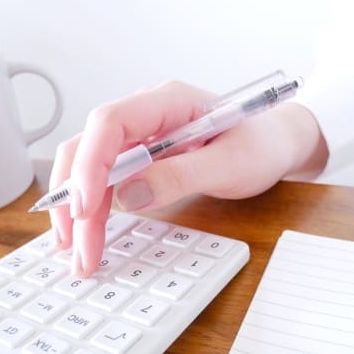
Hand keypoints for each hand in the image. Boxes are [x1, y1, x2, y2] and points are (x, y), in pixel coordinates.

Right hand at [50, 80, 326, 276]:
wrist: (276, 145)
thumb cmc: (261, 146)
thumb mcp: (230, 164)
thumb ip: (182, 176)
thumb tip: (129, 195)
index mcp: (169, 101)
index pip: (111, 122)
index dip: (91, 164)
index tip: (86, 208)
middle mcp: (147, 115)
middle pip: (90, 147)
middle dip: (76, 198)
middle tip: (77, 247)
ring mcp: (141, 136)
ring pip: (91, 167)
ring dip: (80, 210)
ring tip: (78, 253)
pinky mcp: (142, 158)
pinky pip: (107, 180)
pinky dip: (95, 208)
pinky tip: (88, 233)